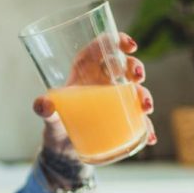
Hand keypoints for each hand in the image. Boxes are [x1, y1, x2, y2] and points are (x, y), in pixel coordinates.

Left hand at [31, 32, 157, 156]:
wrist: (64, 152)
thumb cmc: (56, 126)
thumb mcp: (49, 118)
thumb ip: (44, 111)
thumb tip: (43, 104)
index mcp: (85, 70)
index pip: (102, 47)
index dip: (117, 40)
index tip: (129, 46)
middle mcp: (103, 81)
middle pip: (124, 65)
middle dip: (135, 67)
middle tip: (138, 77)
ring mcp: (115, 100)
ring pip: (136, 89)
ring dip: (144, 95)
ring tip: (146, 109)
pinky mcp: (122, 118)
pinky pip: (138, 120)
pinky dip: (146, 128)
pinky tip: (150, 136)